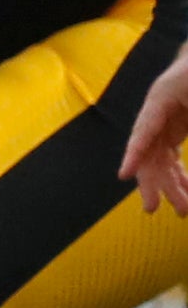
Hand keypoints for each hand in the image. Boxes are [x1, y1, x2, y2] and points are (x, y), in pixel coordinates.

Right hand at [126, 42, 187, 213]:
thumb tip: (177, 154)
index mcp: (161, 97)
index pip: (144, 128)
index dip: (134, 152)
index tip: (125, 174)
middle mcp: (158, 112)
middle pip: (149, 151)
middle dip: (153, 182)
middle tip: (151, 208)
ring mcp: (166, 120)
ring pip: (160, 158)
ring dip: (170, 184)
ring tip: (182, 210)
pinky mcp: (175, 127)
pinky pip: (171, 155)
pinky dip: (178, 174)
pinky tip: (184, 191)